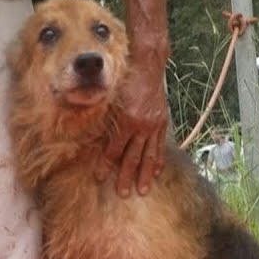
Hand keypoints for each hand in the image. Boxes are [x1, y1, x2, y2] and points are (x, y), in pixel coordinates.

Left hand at [98, 59, 167, 197]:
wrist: (147, 65)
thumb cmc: (125, 79)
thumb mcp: (112, 98)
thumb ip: (108, 119)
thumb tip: (96, 138)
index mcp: (126, 120)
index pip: (113, 149)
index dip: (106, 164)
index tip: (99, 178)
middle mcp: (141, 125)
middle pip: (132, 157)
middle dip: (125, 176)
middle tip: (122, 193)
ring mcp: (153, 125)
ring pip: (148, 155)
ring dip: (144, 175)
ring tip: (141, 190)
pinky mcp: (162, 122)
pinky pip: (159, 146)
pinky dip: (158, 160)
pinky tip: (156, 172)